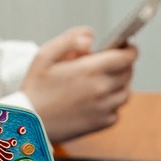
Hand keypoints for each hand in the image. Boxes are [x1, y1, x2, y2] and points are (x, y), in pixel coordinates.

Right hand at [23, 27, 136, 141]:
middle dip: (125, 64)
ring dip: (120, 84)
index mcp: (90, 70)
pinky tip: (99, 99)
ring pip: (125, 93)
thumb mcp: (45, 56)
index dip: (130, 49)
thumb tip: (90, 36)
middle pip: (128, 73)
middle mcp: (101, 89)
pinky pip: (117, 111)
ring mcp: (103, 108)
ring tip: (106, 79)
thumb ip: (70, 40)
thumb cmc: (35, 89)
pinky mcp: (101, 123)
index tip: (128, 46)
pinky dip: (113, 104)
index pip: (125, 57)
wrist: (31, 123)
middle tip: (114, 61)